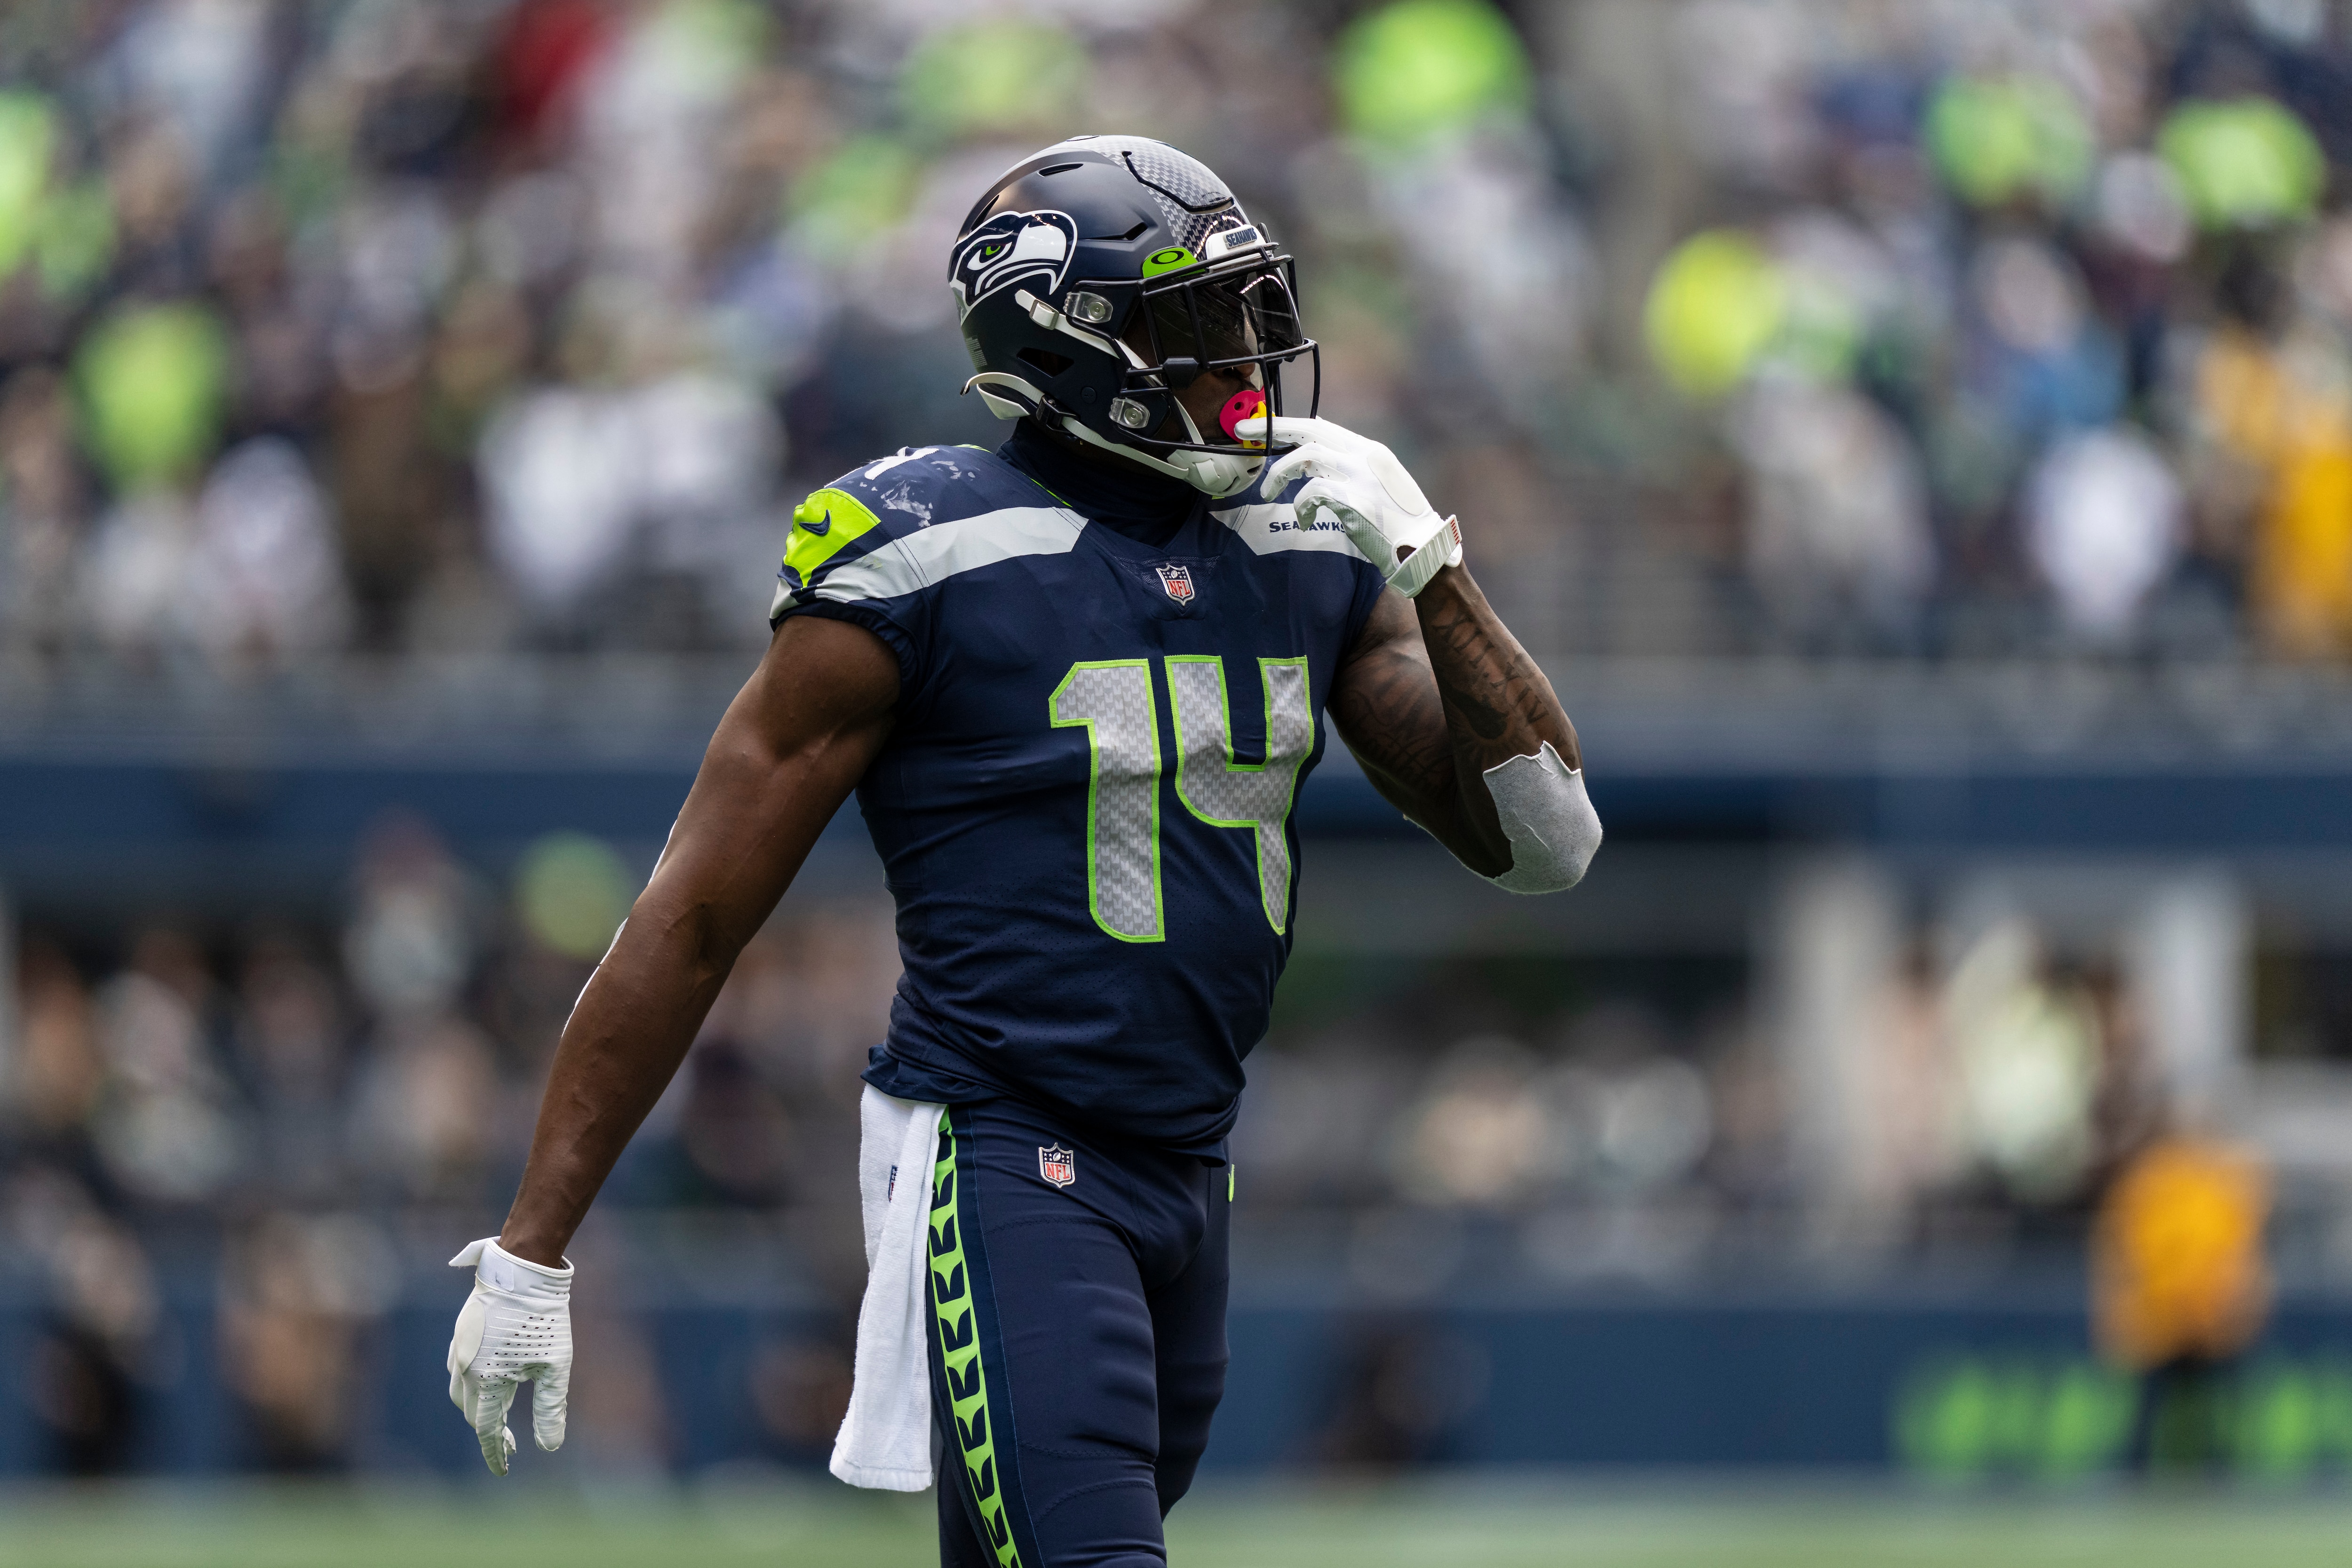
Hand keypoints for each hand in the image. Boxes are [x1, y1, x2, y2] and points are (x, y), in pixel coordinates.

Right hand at [446, 1236, 573, 1474]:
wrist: (522, 1270)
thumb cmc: (544, 1318)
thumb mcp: (555, 1366)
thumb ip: (551, 1409)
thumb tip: (550, 1446)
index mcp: (488, 1380)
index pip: (487, 1430)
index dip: (496, 1453)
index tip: (505, 1471)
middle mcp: (466, 1368)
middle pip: (472, 1414)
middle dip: (490, 1433)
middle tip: (512, 1444)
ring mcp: (460, 1349)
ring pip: (460, 1393)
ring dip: (477, 1409)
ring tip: (498, 1417)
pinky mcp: (461, 1333)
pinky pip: (457, 1369)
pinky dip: (470, 1385)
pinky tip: (487, 1381)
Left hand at [1241, 414, 1462, 596]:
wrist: (1424, 550)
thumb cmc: (1397, 524)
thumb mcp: (1378, 485)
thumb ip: (1349, 468)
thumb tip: (1314, 454)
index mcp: (1371, 451)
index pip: (1322, 425)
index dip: (1289, 424)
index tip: (1262, 426)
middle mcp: (1366, 456)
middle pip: (1310, 429)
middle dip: (1272, 428)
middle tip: (1242, 433)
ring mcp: (1361, 477)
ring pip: (1306, 456)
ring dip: (1280, 472)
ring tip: (1269, 490)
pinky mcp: (1355, 501)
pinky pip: (1312, 493)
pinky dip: (1301, 506)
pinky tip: (1306, 520)